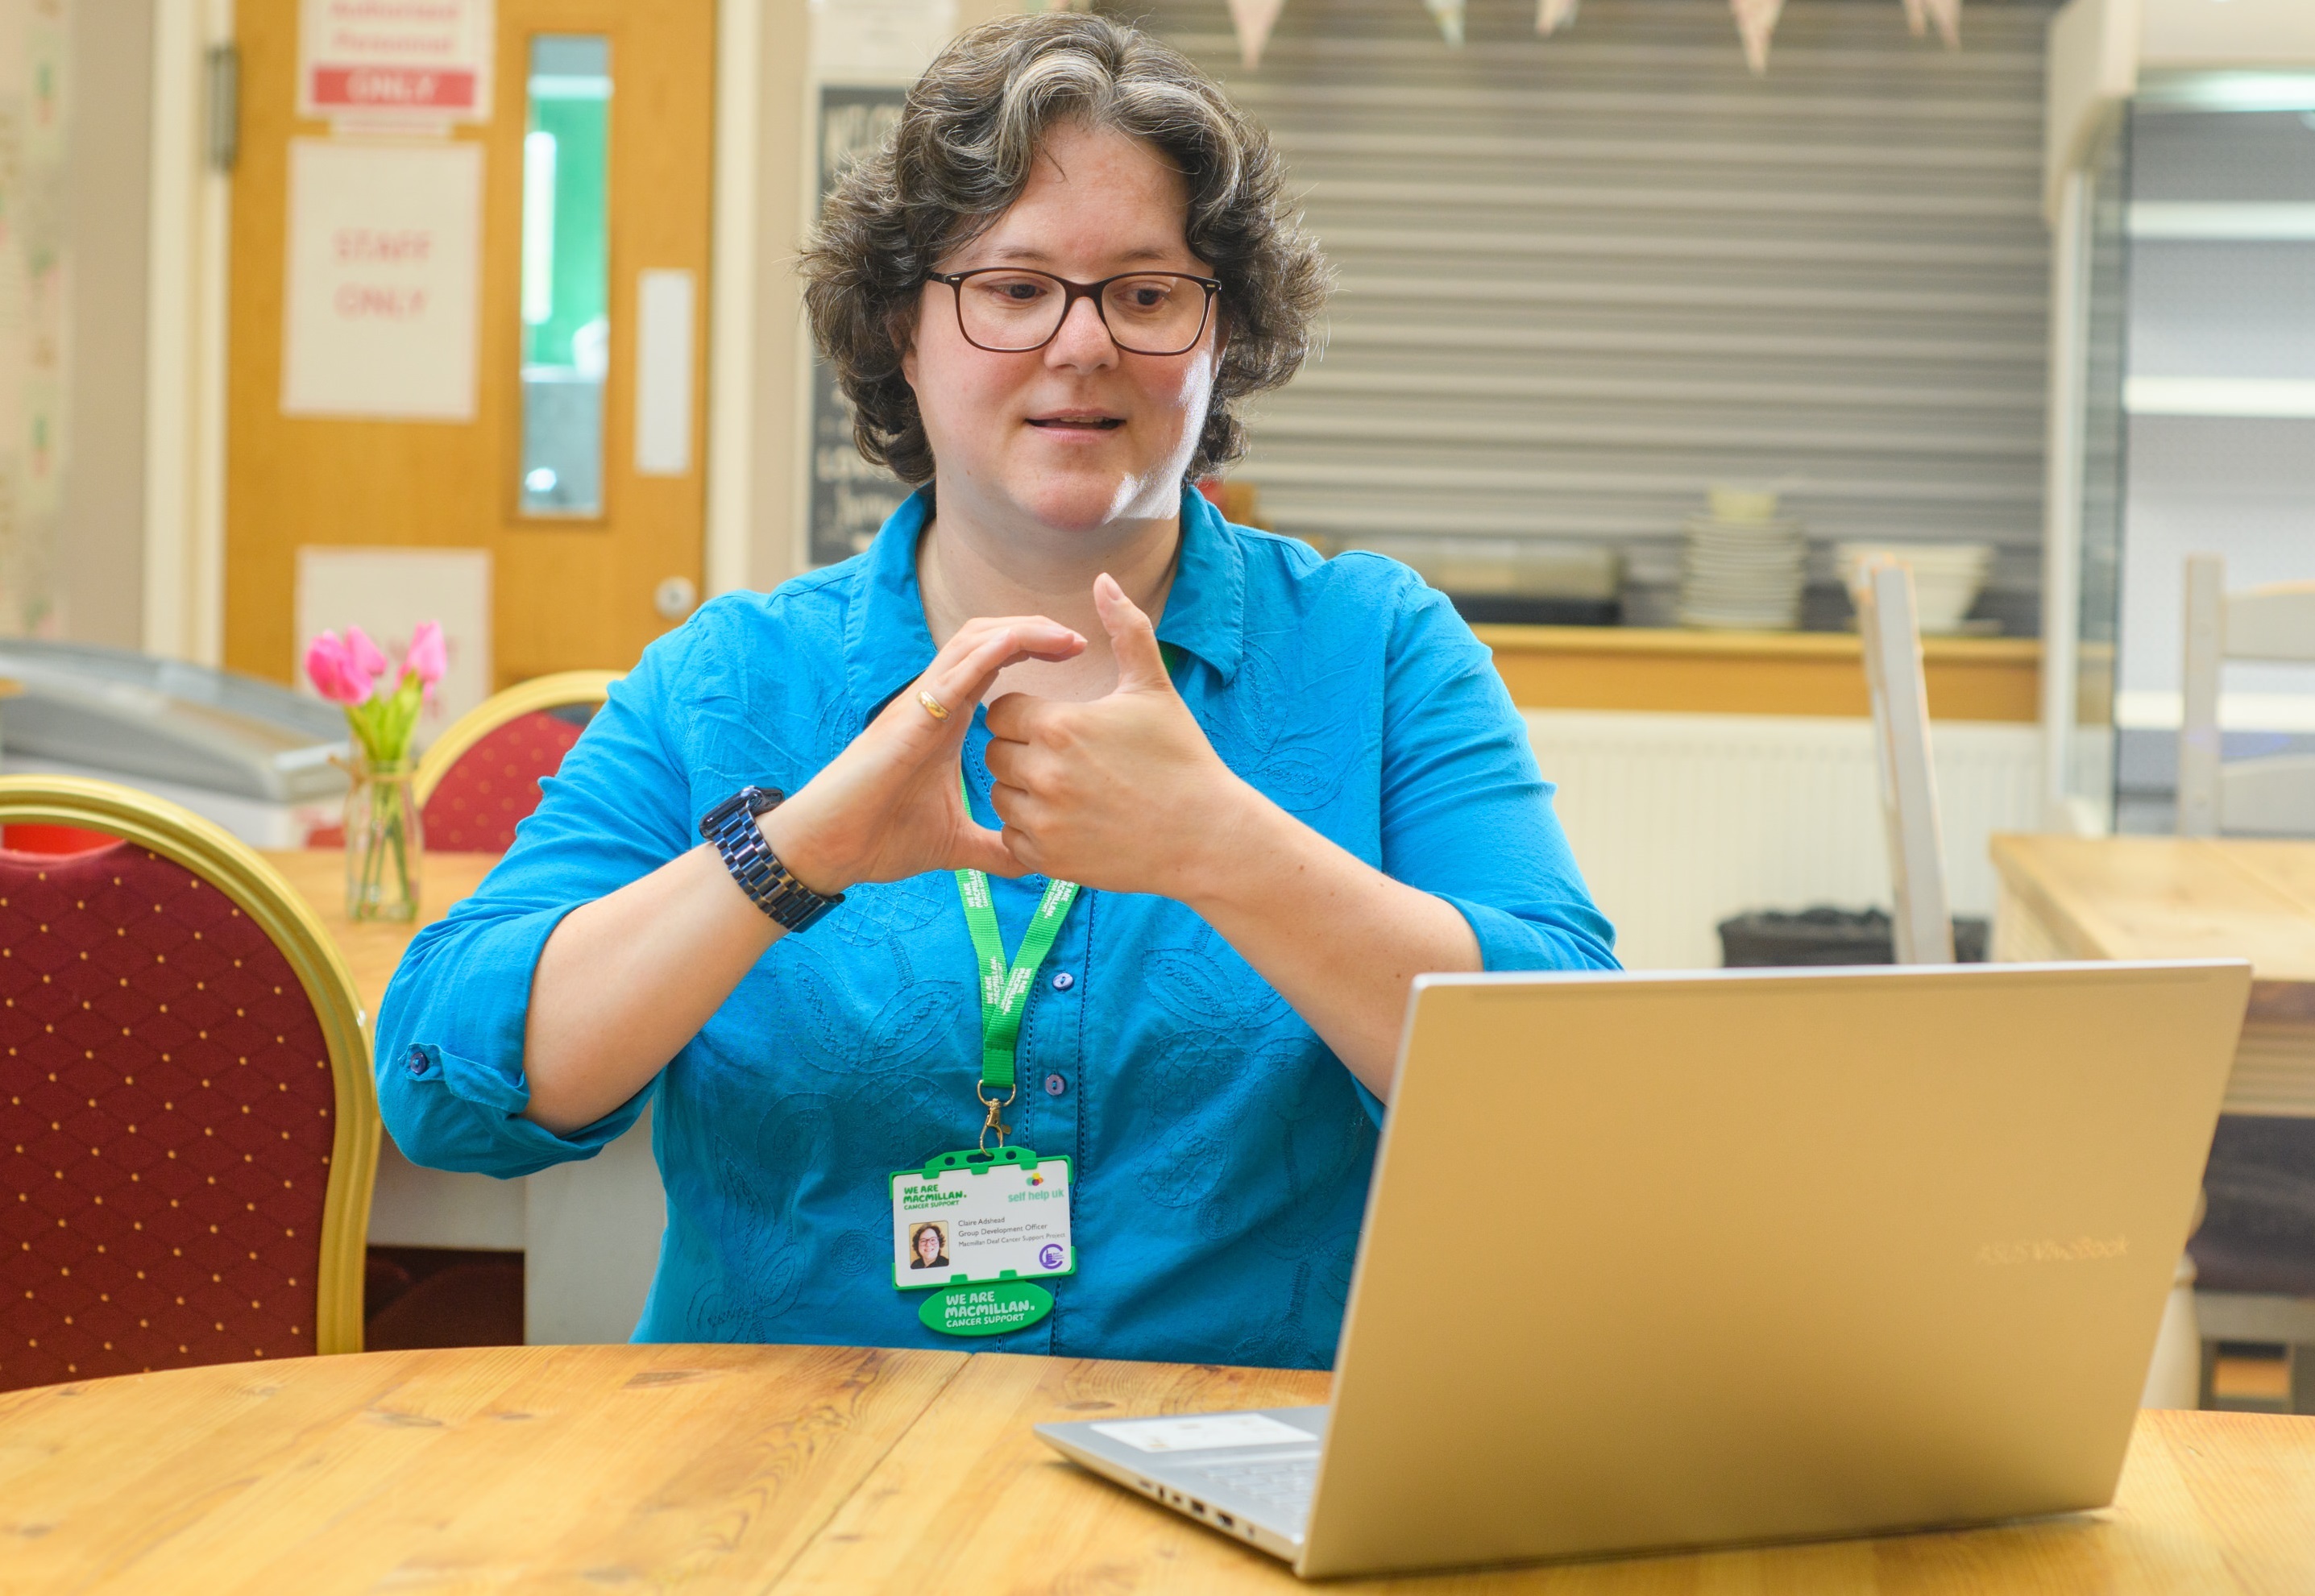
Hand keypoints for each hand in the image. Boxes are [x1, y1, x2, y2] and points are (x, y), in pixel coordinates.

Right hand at [762, 615, 1085, 891]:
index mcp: (948, 720)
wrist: (832, 849)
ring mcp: (921, 704)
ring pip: (974, 641)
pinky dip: (989, 650)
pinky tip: (1021, 642)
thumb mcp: (956, 844)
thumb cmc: (881, 838)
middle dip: (1036, 631)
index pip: (995, 664)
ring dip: (1022, 630)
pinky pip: (953, 671)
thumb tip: (1032, 862)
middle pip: (990, 639)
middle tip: (1079, 641)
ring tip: (1065, 637)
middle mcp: (936, 702)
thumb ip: (994, 847)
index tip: (1075, 659)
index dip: (1034, 650)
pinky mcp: (910, 717)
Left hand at [983, 574, 1251, 897]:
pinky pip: (1012, 837)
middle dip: (1023, 752)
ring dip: (1024, 791)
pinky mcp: (1048, 859)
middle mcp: (1042, 772)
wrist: (1207, 835)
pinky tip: (1073, 822)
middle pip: (995, 752)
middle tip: (1070, 760)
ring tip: (1072, 790)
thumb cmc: (1180, 757)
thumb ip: (1124, 628)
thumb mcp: (1153, 688)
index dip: (1029, 714)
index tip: (1065, 725)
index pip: (1003, 710)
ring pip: (1001, 795)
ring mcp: (1043, 820)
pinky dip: (1032, 832)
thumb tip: (1104, 579)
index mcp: (1059, 724)